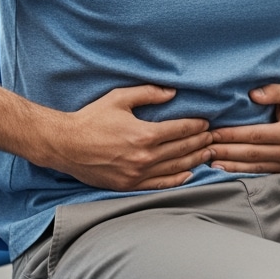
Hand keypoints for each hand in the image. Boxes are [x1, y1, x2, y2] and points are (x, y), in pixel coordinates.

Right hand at [40, 85, 213, 191]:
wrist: (65, 145)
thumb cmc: (91, 118)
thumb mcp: (119, 98)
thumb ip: (148, 93)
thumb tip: (172, 93)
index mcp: (144, 134)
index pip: (180, 130)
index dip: (197, 126)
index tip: (207, 122)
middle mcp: (144, 157)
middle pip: (182, 149)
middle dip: (200, 142)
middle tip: (213, 137)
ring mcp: (137, 174)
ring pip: (175, 168)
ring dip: (194, 160)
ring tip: (208, 153)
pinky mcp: (129, 185)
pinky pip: (160, 184)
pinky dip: (177, 180)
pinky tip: (189, 174)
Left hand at [208, 83, 279, 173]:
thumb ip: (273, 91)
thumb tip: (252, 95)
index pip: (255, 135)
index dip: (232, 135)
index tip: (213, 132)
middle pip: (250, 153)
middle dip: (225, 151)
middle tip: (204, 147)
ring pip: (253, 167)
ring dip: (229, 164)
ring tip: (209, 160)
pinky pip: (258, 173)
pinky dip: (240, 171)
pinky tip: (224, 168)